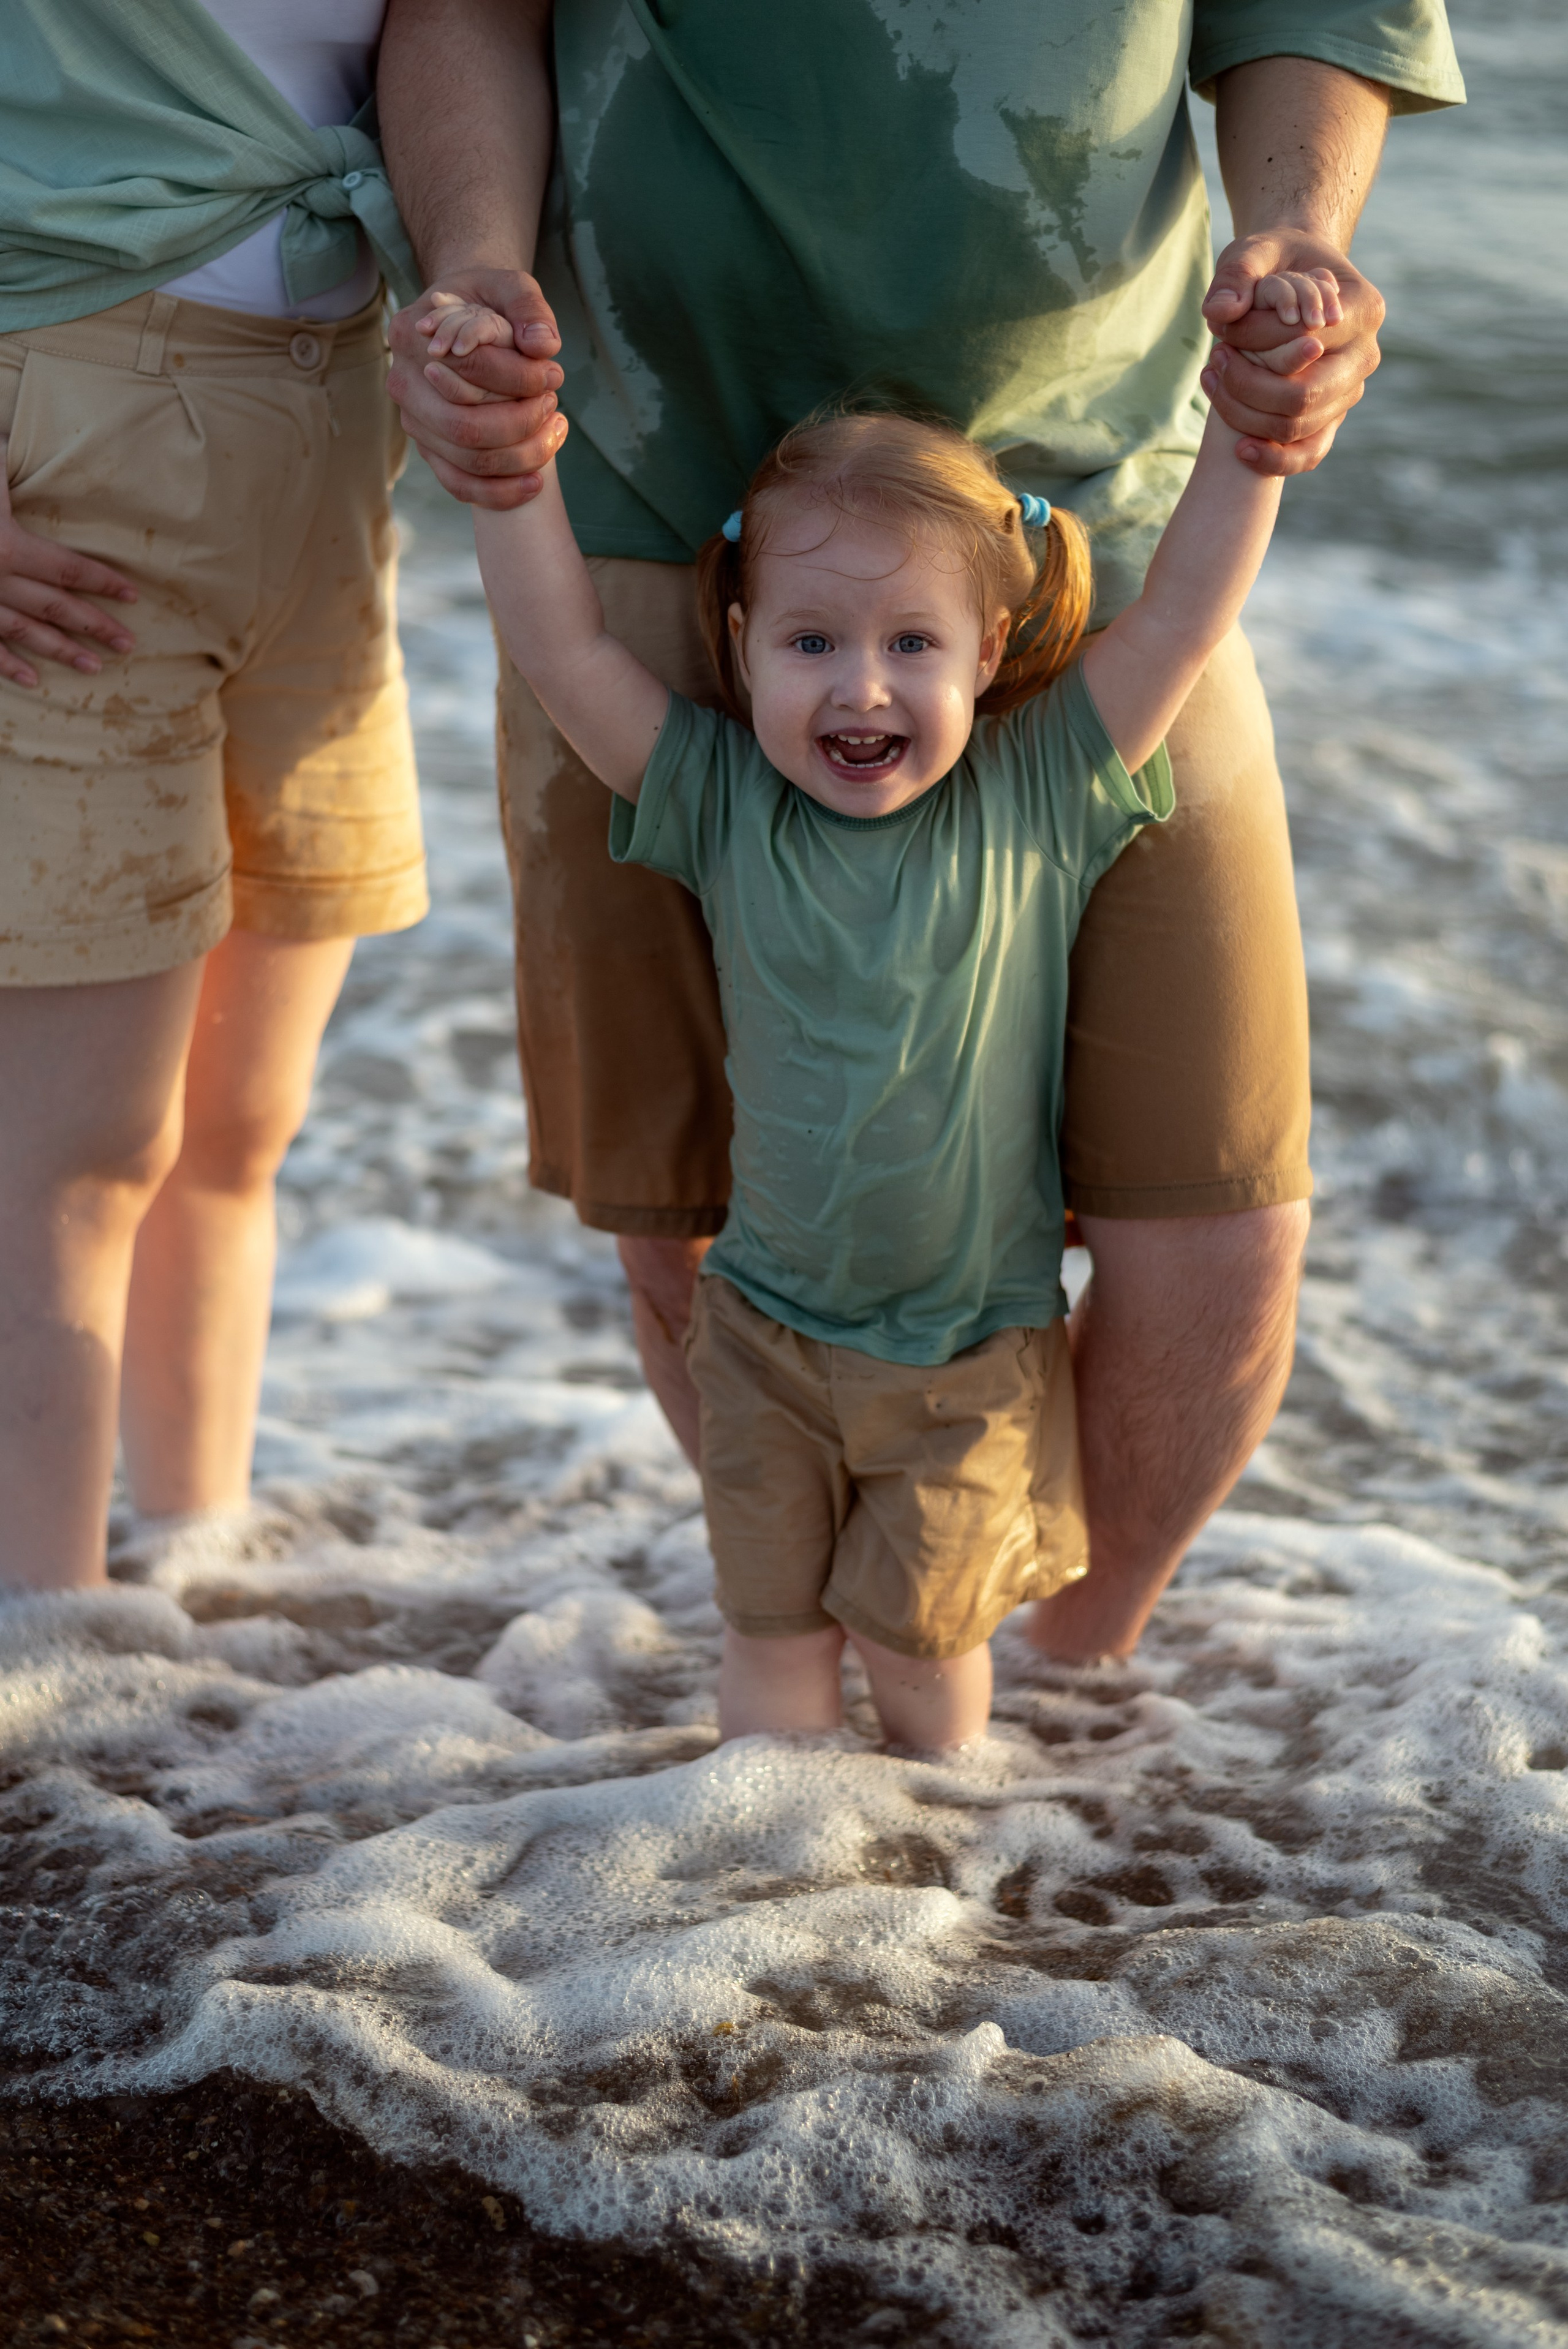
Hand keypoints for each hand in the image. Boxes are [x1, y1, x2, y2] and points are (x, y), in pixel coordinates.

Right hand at [0, 452, 136, 687]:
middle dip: (95, 626)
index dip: (102, 582)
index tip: (131, 595)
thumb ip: (1, 461)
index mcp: (7, 545)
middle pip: (58, 608)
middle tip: (127, 645)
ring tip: (95, 666)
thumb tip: (17, 441)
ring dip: (63, 652)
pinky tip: (33, 679)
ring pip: (27, 633)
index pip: (68, 568)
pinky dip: (8, 666)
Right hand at [387, 268, 566, 509]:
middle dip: (522, 424)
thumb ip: (528, 307)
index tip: (554, 373)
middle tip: (554, 405)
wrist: (463, 321)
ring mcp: (413, 422)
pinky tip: (536, 482)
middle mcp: (404, 383)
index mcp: (412, 334)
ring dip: (521, 456)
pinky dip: (500, 493)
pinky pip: (460, 485)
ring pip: (468, 460)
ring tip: (555, 432)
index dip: (520, 378)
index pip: (471, 368)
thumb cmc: (487, 301)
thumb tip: (543, 346)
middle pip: (466, 427)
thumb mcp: (509, 286)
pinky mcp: (429, 450)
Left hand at [1201, 228, 1385, 474]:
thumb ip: (1236, 274)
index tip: (1221, 332)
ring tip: (1212, 379)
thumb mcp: (1254, 252)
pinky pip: (1309, 454)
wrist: (1294, 277)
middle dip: (1248, 386)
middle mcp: (1365, 355)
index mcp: (1363, 309)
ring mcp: (1351, 391)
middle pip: (1304, 395)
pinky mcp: (1333, 418)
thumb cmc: (1277, 261)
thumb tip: (1220, 312)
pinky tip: (1240, 448)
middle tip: (1213, 360)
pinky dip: (1274, 459)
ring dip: (1245, 415)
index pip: (1307, 342)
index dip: (1257, 342)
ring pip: (1297, 427)